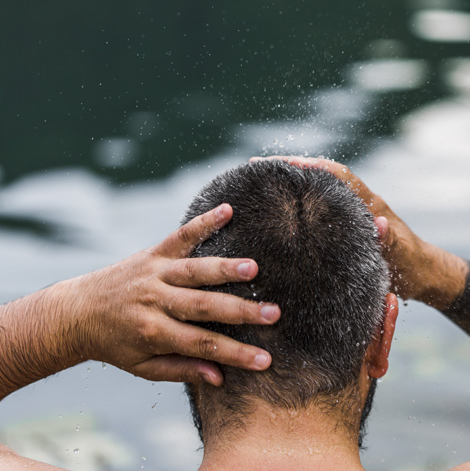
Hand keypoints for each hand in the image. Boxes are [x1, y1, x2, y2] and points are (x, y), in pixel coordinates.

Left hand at [68, 203, 279, 385]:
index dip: (236, 354)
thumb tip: (221, 378)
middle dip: (241, 311)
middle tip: (274, 314)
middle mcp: (153, 301)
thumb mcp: (144, 366)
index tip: (266, 360)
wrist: (75, 313)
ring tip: (254, 268)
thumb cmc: (115, 344)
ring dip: (225, 268)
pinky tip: (227, 211)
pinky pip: (180, 236)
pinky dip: (204, 222)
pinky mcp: (152, 253)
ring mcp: (154, 273)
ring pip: (194, 270)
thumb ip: (182, 369)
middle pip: (203, 307)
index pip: (202, 345)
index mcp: (153, 332)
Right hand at [250, 156, 465, 307]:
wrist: (428, 277)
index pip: (339, 176)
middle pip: (324, 178)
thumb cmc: (415, 268)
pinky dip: (304, 207)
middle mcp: (361, 206)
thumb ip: (390, 241)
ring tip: (263, 188)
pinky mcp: (353, 231)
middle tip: (259, 171)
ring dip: (297, 186)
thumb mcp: (402, 256)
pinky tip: (284, 214)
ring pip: (322, 194)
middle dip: (294, 171)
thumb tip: (378, 225)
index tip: (282, 164)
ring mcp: (356, 217)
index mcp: (371, 206)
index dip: (312, 166)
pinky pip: (324, 212)